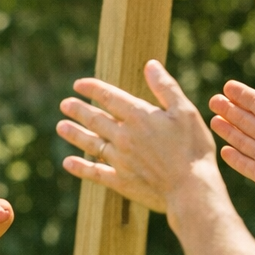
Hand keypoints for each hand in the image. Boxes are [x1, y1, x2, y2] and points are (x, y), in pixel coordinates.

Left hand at [57, 60, 219, 213]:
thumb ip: (165, 87)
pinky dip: (80, 167)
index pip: (109, 97)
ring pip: (90, 143)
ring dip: (74, 134)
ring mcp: (120, 159)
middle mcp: (124, 136)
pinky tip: (67, 163)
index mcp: (138, 116)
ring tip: (60, 127)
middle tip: (64, 104)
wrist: (192, 189)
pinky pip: (95, 172)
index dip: (92, 89)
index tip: (78, 85)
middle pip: (95, 119)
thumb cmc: (193, 149)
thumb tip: (150, 64)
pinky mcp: (121, 181)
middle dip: (78, 110)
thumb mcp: (185, 112)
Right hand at [209, 61, 254, 217]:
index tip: (227, 86)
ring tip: (213, 120)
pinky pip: (244, 164)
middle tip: (213, 100)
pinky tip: (224, 151)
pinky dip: (234, 158)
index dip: (242, 95)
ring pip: (242, 140)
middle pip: (246, 120)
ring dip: (228, 130)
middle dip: (230, 110)